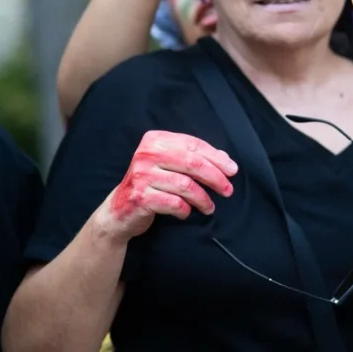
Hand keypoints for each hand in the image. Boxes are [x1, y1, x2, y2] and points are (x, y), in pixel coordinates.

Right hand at [96, 130, 237, 242]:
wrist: (119, 211)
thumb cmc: (150, 185)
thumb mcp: (169, 166)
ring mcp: (141, 175)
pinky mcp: (140, 196)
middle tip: (228, 190)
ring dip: (203, 198)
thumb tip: (225, 159)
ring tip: (209, 207)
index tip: (232, 170)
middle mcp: (146, 154)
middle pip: (192, 163)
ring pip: (185, 185)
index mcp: (155, 140)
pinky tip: (186, 212)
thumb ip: (193, 158)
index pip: (193, 144)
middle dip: (215, 177)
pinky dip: (185, 209)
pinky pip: (173, 203)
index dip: (216, 158)